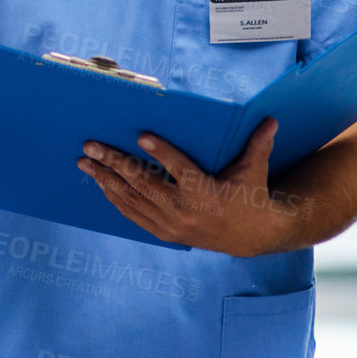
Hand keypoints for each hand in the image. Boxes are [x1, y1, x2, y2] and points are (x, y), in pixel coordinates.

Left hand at [76, 118, 294, 256]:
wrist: (250, 238)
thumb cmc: (250, 197)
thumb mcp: (254, 171)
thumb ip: (258, 145)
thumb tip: (270, 119)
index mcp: (207, 192)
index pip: (181, 169)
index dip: (162, 153)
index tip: (142, 136)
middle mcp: (186, 209)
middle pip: (144, 183)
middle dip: (114, 163)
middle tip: (91, 146)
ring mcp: (172, 223)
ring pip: (133, 199)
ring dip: (106, 180)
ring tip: (85, 163)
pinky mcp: (165, 233)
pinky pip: (134, 215)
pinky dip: (116, 199)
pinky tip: (101, 184)